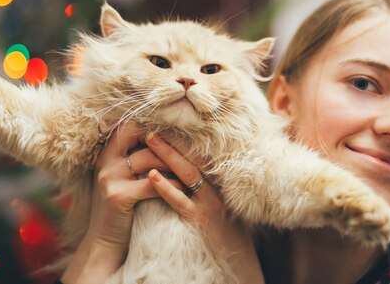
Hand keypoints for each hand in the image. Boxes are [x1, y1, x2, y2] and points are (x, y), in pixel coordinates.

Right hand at [61, 123, 181, 283]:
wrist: (104, 243)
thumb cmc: (121, 208)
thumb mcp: (122, 178)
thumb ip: (134, 158)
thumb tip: (163, 137)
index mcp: (107, 154)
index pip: (129, 126)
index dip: (153, 126)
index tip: (175, 132)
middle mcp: (105, 162)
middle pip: (138, 134)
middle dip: (166, 139)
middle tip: (188, 146)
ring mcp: (109, 178)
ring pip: (149, 158)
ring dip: (173, 163)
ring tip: (191, 168)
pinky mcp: (118, 196)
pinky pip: (152, 184)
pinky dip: (171, 185)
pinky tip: (184, 188)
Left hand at [145, 133, 263, 283]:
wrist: (240, 265)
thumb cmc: (227, 235)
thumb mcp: (221, 206)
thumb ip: (207, 188)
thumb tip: (188, 172)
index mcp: (219, 183)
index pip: (199, 154)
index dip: (182, 139)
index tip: (164, 125)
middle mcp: (217, 188)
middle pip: (193, 156)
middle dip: (172, 139)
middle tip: (152, 124)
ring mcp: (210, 203)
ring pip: (187, 172)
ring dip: (167, 154)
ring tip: (149, 139)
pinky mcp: (202, 219)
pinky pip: (181, 200)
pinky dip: (166, 187)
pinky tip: (152, 177)